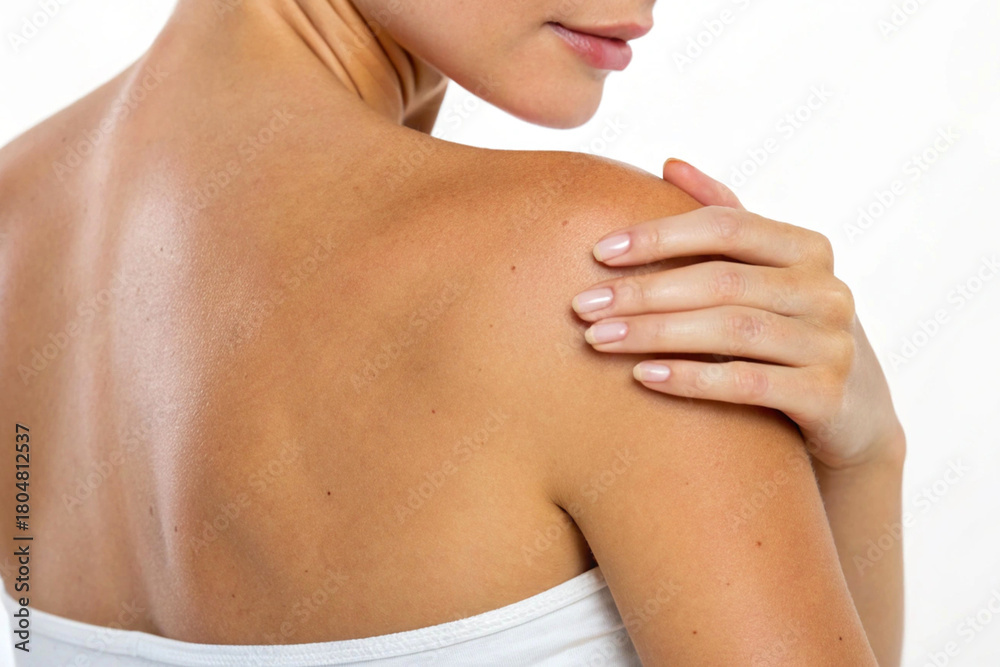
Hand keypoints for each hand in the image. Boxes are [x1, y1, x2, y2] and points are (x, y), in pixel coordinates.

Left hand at [571, 158, 904, 469]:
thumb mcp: (768, 274)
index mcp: (806, 248)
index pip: (725, 226)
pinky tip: (644, 376)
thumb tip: (670, 163)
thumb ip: (726, 219)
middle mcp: (826, 289)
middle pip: (720, 280)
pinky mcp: (828, 396)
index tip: (598, 253)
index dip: (659, 235)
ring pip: (731, 329)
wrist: (853, 417)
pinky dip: (692, 377)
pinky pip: (748, 382)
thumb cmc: (789, 333)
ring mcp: (832, 343)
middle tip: (582, 306)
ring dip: (655, 333)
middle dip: (643, 292)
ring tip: (599, 339)